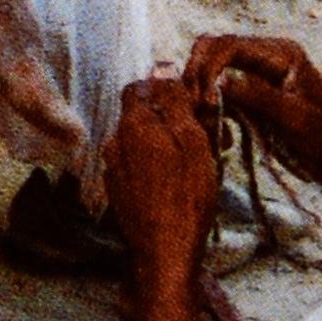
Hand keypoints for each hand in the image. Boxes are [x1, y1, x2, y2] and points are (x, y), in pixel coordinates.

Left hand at [102, 76, 220, 274]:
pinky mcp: (119, 192)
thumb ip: (175, 103)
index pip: (140, 87)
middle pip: (142, 116)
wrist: (164, 252)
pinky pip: (139, 166)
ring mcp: (113, 169)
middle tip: (208, 140)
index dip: (167, 92)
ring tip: (199, 165)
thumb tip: (163, 68)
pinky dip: (158, 167)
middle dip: (173, 121)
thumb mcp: (191, 141)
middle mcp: (114, 143)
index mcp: (132, 126)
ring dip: (168, 146)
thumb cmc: (186, 196)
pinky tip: (181, 185)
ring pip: (143, 143)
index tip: (194, 107)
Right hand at [182, 32, 321, 198]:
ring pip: (213, 73)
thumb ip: (258, 96)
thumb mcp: (295, 119)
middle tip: (194, 110)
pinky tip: (221, 137)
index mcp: (282, 53)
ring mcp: (259, 78)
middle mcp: (267, 58)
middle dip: (198, 77)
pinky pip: (221, 97)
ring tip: (207, 127)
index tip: (203, 101)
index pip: (229, 45)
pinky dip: (212, 113)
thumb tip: (218, 82)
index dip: (208, 68)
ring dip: (202, 96)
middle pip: (214, 51)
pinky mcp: (254, 100)